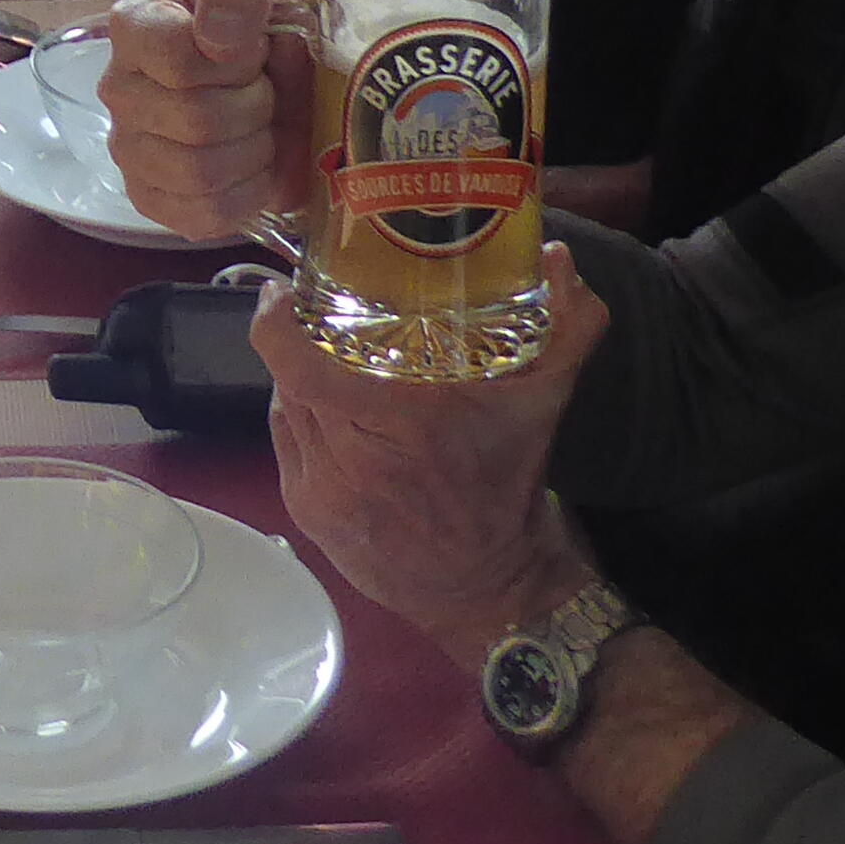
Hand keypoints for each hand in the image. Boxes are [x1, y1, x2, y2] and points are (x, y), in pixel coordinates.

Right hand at [99, 0, 316, 239]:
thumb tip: (216, 36)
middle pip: (194, 120)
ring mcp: (128, 148)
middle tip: (267, 92)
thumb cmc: (275, 27)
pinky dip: (245, 195)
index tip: (256, 52)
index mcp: (137, 23)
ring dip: (253, 152)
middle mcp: (118, 86)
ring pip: (199, 171)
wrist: (299, 85)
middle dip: (254, 108)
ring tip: (262, 128)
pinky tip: (252, 167)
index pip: (176, 60)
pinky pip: (199, 215)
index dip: (235, 63)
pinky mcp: (150, 198)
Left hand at [250, 245, 615, 665]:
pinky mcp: (307, 514)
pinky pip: (288, 445)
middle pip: (290, 377)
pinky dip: (302, 419)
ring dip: (298, 380)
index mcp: (399, 422)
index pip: (299, 362)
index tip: (284, 289)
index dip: (276, 320)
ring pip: (286, 408)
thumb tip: (560, 258)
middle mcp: (350, 458)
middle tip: (318, 313)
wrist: (489, 586)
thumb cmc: (509, 486)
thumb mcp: (546, 403)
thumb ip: (568, 327)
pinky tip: (330, 411)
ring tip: (325, 358)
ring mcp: (322, 491)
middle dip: (298, 340)